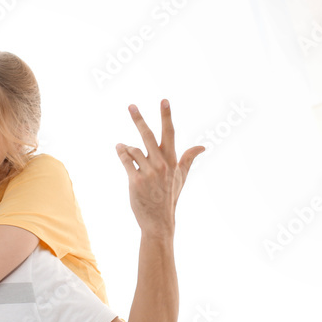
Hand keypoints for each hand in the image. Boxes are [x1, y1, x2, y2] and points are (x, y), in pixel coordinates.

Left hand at [116, 100, 203, 236]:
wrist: (159, 221)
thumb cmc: (169, 197)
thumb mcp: (181, 177)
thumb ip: (189, 159)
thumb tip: (202, 146)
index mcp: (172, 160)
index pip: (170, 133)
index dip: (166, 116)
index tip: (164, 100)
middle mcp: (162, 164)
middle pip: (147, 135)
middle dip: (138, 119)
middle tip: (131, 105)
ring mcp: (148, 172)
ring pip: (132, 149)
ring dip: (126, 147)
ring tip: (124, 149)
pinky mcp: (135, 181)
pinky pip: (125, 160)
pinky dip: (121, 153)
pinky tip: (119, 149)